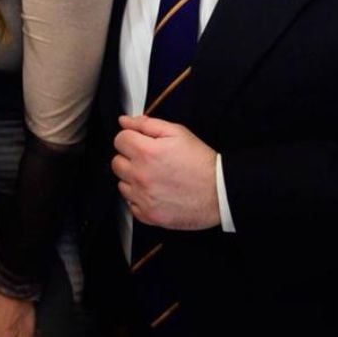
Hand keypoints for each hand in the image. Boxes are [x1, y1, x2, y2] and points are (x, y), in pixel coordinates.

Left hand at [112, 114, 220, 230]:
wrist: (221, 192)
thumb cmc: (202, 163)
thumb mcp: (178, 133)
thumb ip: (148, 125)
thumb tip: (125, 121)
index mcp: (147, 152)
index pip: (120, 140)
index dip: (131, 138)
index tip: (141, 143)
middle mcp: (141, 176)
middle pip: (117, 162)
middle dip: (130, 158)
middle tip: (150, 161)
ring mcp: (143, 197)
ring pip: (122, 184)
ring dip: (134, 179)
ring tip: (155, 177)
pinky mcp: (149, 215)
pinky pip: (131, 204)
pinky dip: (140, 199)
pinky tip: (156, 192)